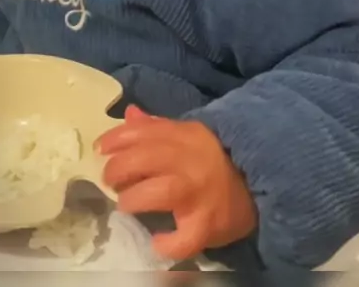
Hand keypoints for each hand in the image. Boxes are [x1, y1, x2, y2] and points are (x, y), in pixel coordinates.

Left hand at [97, 106, 256, 260]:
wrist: (258, 182)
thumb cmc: (215, 158)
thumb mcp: (188, 134)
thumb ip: (157, 127)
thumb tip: (129, 114)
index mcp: (185, 136)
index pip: (144, 132)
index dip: (116, 139)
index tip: (100, 149)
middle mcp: (189, 162)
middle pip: (146, 158)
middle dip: (119, 168)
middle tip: (110, 179)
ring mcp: (198, 194)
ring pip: (159, 193)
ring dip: (134, 198)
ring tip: (127, 204)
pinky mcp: (206, 225)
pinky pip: (184, 239)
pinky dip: (168, 243)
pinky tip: (158, 241)